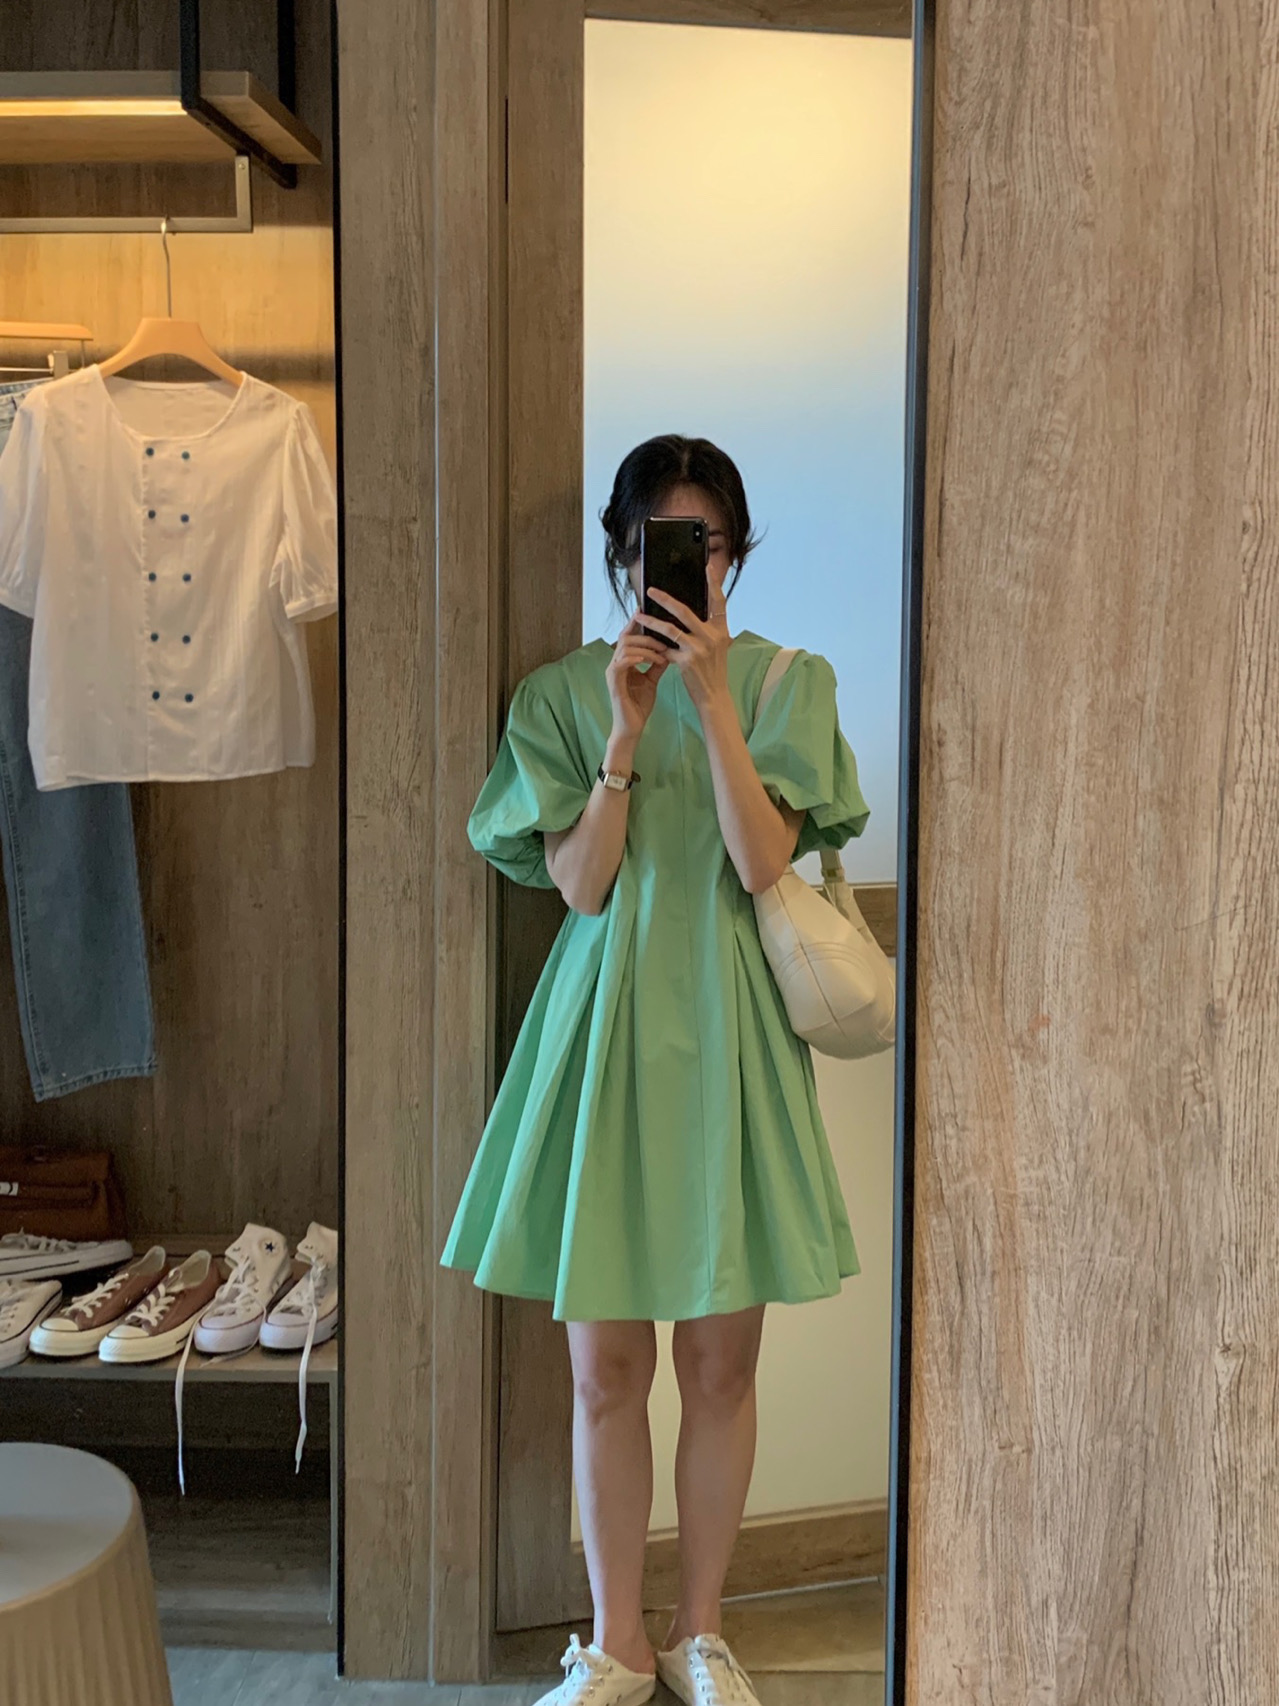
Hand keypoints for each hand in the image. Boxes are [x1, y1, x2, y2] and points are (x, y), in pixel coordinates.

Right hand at [607, 616, 669, 740]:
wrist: (632, 727)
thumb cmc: (639, 704)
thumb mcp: (652, 680)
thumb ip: (658, 664)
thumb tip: (670, 648)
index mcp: (624, 661)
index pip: (629, 636)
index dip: (637, 623)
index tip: (648, 612)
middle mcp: (616, 663)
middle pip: (627, 637)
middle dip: (647, 637)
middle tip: (665, 643)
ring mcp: (613, 672)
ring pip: (625, 647)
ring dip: (646, 648)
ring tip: (661, 654)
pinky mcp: (613, 682)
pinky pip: (621, 663)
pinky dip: (635, 658)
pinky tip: (648, 660)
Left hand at [635, 558, 731, 714]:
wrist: (714, 696)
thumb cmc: (714, 672)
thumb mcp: (717, 647)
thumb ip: (708, 630)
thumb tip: (693, 614)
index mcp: (721, 631)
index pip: (719, 602)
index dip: (713, 583)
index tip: (706, 567)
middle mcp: (711, 637)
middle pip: (685, 611)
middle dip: (665, 599)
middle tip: (651, 590)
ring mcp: (698, 649)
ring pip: (669, 629)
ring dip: (651, 621)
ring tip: (638, 615)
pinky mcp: (686, 661)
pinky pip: (665, 648)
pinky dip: (654, 645)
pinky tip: (643, 640)